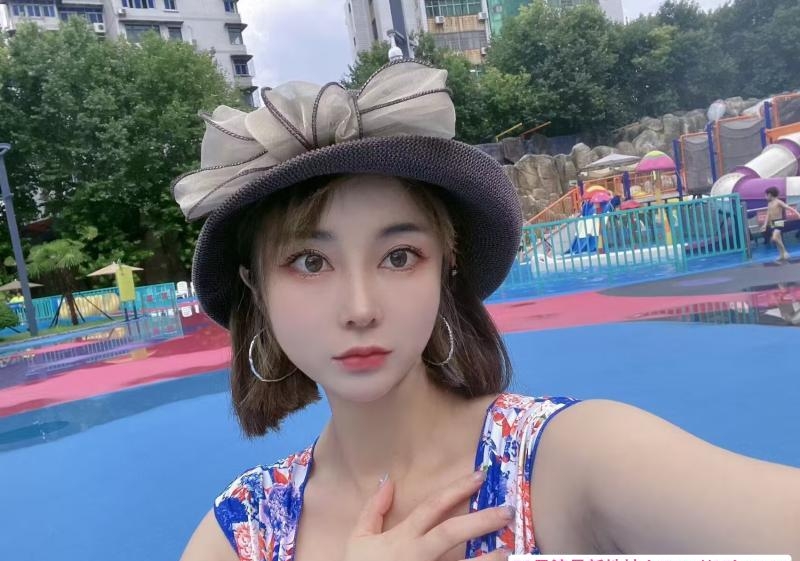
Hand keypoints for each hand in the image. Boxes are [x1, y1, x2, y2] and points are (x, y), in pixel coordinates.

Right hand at [343, 470, 511, 560]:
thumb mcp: (359, 539)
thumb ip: (373, 510)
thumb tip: (388, 481)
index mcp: (402, 538)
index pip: (432, 507)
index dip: (456, 490)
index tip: (479, 477)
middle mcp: (418, 555)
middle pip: (451, 533)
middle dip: (481, 520)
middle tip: (508, 511)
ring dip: (487, 559)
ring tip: (508, 549)